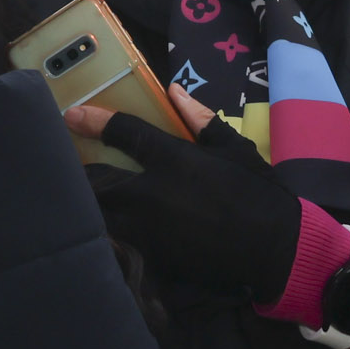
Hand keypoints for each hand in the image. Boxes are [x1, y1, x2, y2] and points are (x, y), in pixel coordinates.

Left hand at [66, 84, 301, 300]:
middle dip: (81, 173)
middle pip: (97, 180)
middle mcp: (152, 193)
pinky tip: (102, 229)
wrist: (277, 251)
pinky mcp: (151, 257)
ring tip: (80, 198)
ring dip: (90, 204)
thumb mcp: (236, 149)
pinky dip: (107, 233)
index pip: (123, 133)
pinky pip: (116, 242)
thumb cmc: (260, 194)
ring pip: (99, 214)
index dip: (94, 122)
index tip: (72, 116)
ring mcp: (148, 229)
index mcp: (174, 160)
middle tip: (72, 166)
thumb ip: (201, 119)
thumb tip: (175, 91)